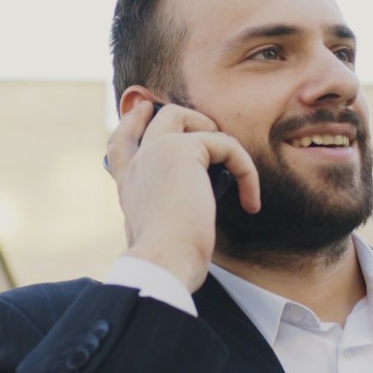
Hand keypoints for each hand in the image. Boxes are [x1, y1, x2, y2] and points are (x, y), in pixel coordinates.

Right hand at [104, 98, 260, 290]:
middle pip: (157, 117)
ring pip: (185, 116)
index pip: (121, 142)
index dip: (133, 121)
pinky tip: (250, 201)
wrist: (163, 261)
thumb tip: (190, 207)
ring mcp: (157, 152)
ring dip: (217, 136)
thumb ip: (164, 210)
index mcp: (128, 184)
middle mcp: (138, 164)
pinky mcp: (183, 150)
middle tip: (213, 133)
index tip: (145, 110)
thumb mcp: (158, 230)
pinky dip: (245, 170)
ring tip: (236, 168)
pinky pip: (224, 144)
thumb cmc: (166, 260)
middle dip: (188, 117)